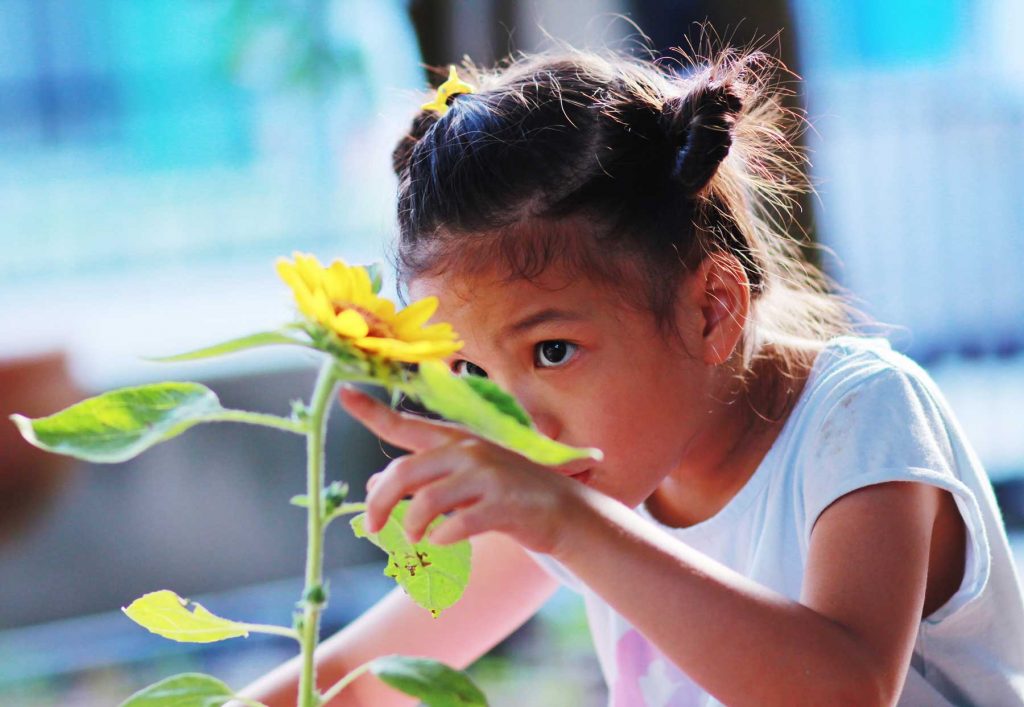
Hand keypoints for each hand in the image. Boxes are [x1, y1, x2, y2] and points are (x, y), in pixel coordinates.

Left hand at [339, 386, 594, 556]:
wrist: (564, 510)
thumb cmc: (507, 493)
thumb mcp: (464, 476)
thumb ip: (423, 476)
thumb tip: (373, 485)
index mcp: (455, 440)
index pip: (405, 424)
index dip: (372, 410)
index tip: (343, 393)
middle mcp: (467, 451)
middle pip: (403, 473)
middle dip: (378, 504)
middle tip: (371, 528)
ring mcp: (486, 476)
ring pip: (426, 502)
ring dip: (412, 527)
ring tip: (416, 540)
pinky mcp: (502, 504)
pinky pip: (457, 526)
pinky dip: (444, 539)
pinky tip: (446, 542)